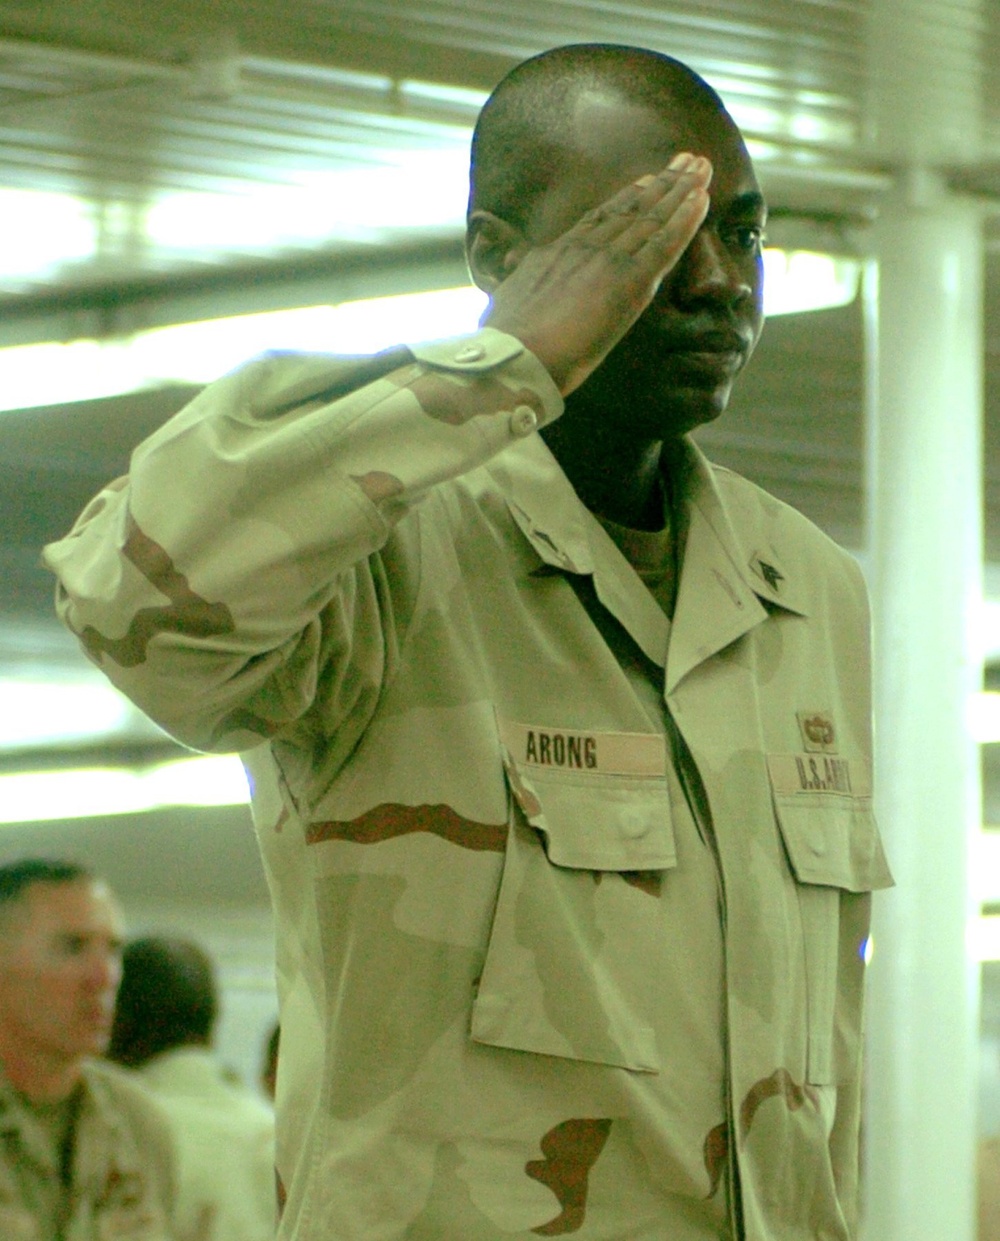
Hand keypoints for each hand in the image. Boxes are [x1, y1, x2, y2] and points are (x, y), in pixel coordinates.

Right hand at [483, 154, 711, 395]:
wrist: (514, 355)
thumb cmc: (505, 342)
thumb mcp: (505, 303)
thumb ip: (519, 286)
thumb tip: (512, 277)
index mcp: (556, 253)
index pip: (599, 218)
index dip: (627, 197)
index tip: (647, 179)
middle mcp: (584, 248)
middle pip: (631, 208)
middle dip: (661, 183)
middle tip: (686, 160)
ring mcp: (607, 262)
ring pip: (652, 218)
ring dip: (681, 191)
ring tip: (702, 168)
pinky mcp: (629, 282)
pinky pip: (665, 243)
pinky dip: (686, 219)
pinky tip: (703, 199)